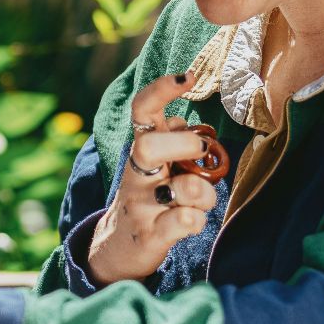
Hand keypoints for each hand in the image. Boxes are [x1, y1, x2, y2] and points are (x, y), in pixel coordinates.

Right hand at [86, 73, 220, 286]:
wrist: (119, 247)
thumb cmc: (150, 198)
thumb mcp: (154, 165)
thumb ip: (169, 140)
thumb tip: (181, 120)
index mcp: (139, 150)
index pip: (142, 110)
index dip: (162, 89)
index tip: (189, 76)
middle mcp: (135, 174)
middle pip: (149, 146)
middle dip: (185, 145)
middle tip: (202, 154)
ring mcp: (140, 206)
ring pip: (182, 189)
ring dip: (204, 194)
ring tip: (201, 201)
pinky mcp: (149, 236)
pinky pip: (182, 222)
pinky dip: (195, 220)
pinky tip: (191, 221)